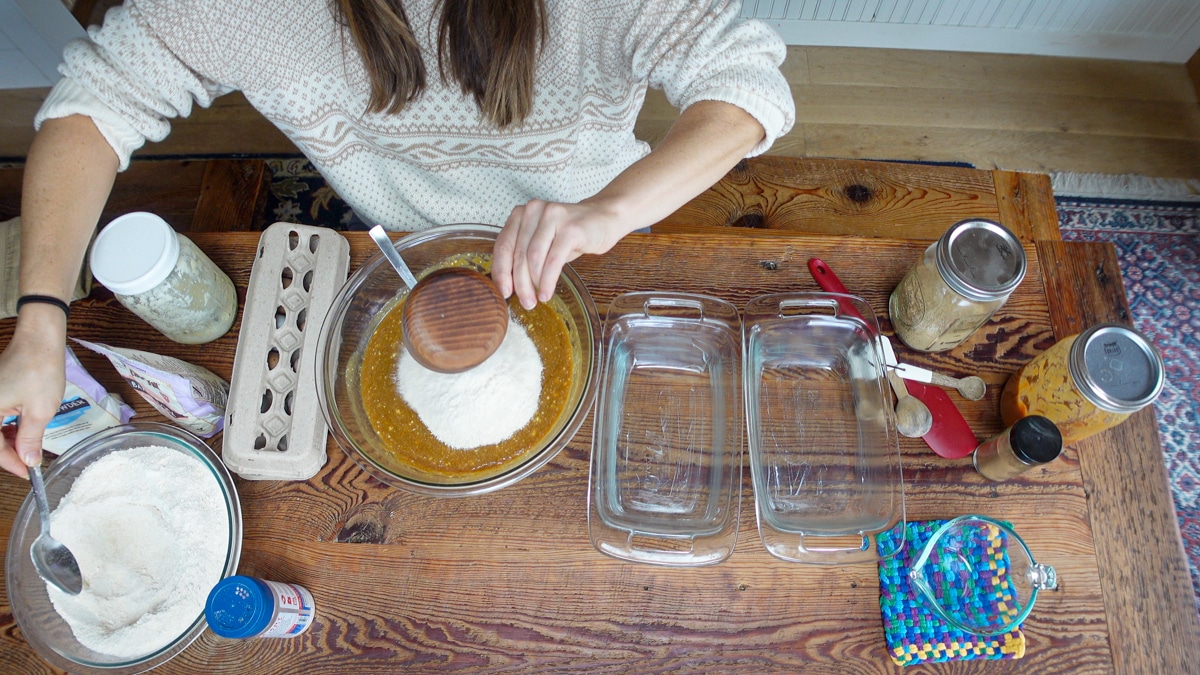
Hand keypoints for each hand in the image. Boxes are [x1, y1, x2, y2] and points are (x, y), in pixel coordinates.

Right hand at [0, 317, 66, 477]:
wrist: (39, 341)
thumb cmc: (39, 371)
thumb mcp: (39, 411)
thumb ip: (30, 439)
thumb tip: (29, 461)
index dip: (11, 464)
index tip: (29, 473)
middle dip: (8, 453)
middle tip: (29, 462)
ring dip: (7, 441)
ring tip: (29, 447)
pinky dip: (5, 427)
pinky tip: (20, 432)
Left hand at [492, 199, 623, 308]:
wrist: (604, 218)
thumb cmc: (571, 233)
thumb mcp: (543, 242)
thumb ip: (525, 256)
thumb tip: (511, 286)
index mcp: (521, 214)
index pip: (503, 245)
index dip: (501, 272)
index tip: (504, 292)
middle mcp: (534, 210)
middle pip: (519, 254)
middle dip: (520, 283)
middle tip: (525, 302)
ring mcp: (552, 216)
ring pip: (534, 258)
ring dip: (534, 283)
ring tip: (537, 298)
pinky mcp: (571, 228)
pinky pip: (553, 260)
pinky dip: (548, 280)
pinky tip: (547, 292)